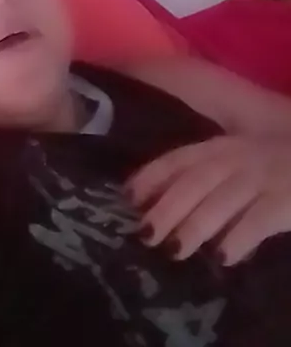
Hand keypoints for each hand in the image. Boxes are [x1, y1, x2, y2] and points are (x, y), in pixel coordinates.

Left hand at [126, 135, 290, 265]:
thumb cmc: (281, 160)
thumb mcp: (242, 156)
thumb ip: (209, 172)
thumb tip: (158, 200)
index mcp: (225, 145)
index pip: (182, 157)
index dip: (153, 174)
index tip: (128, 196)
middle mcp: (240, 157)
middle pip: (197, 180)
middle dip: (168, 206)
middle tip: (145, 234)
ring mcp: (265, 176)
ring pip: (223, 200)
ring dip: (196, 225)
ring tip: (175, 250)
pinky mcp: (286, 200)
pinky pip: (260, 220)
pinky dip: (240, 237)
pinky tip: (224, 257)